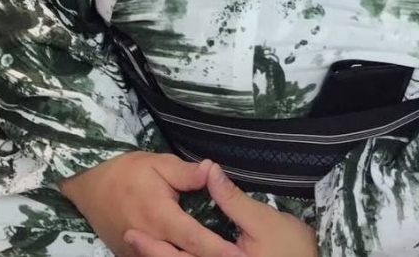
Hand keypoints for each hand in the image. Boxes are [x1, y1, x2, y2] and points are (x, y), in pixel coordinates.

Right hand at [59, 153, 243, 256]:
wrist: (88, 190)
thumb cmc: (126, 172)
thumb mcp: (157, 163)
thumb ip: (186, 172)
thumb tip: (214, 170)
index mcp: (161, 218)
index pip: (197, 239)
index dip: (219, 249)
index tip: (240, 254)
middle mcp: (151, 242)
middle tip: (237, 256)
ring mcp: (139, 255)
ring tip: (218, 253)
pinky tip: (193, 252)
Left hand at [125, 163, 317, 256]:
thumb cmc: (291, 247)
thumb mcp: (262, 220)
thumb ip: (232, 198)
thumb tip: (210, 169)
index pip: (185, 251)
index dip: (156, 243)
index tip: (134, 228)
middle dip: (152, 252)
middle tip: (127, 235)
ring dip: (162, 256)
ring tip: (137, 242)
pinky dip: (179, 256)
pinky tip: (167, 249)